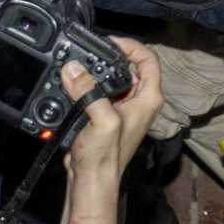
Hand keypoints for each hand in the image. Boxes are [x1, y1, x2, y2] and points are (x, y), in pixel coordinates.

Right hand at [60, 37, 163, 223]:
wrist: (91, 180)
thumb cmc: (105, 158)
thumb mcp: (101, 121)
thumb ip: (90, 93)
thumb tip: (75, 70)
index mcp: (148, 99)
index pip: (148, 59)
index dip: (130, 46)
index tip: (110, 42)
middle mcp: (140, 101)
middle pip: (130, 65)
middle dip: (110, 56)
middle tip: (90, 51)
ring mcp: (124, 108)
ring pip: (113, 77)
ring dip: (97, 70)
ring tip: (81, 65)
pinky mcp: (108, 114)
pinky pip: (101, 90)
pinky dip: (89, 84)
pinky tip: (75, 83)